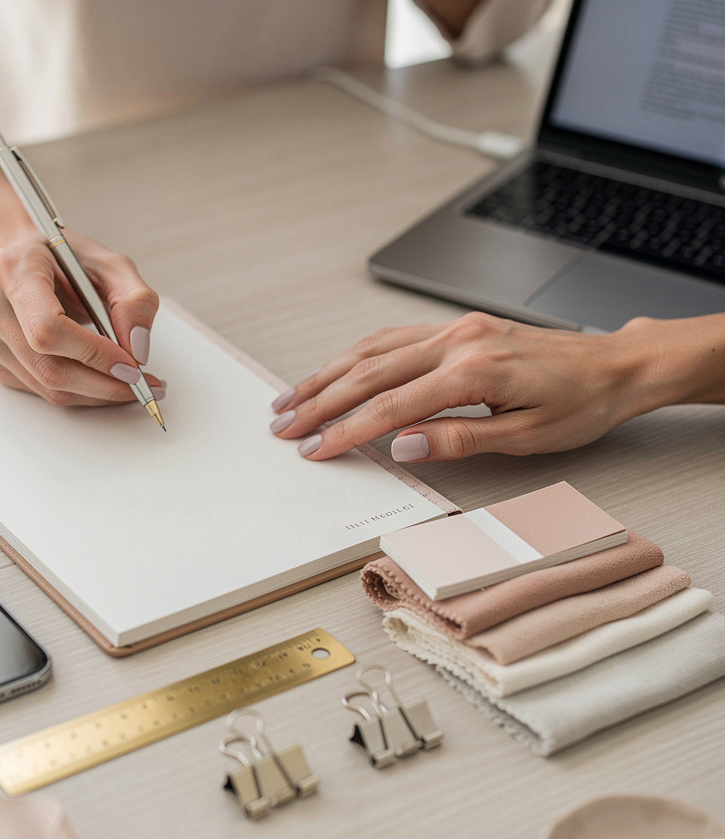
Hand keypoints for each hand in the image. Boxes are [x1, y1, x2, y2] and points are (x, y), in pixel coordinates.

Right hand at [0, 230, 163, 404]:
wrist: (23, 260)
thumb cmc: (64, 260)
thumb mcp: (110, 264)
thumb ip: (135, 300)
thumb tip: (138, 350)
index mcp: (12, 268)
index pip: (48, 328)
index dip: (93, 354)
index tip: (132, 366)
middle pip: (49, 367)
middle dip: (104, 384)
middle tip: (144, 386)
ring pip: (47, 386)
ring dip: (96, 393)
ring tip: (130, 384)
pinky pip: (40, 390)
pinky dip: (78, 391)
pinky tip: (99, 378)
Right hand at [269, 312, 661, 461]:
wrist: (616, 366)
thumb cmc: (579, 403)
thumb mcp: (526, 437)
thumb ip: (459, 439)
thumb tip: (403, 445)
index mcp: (473, 371)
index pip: (390, 407)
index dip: (344, 431)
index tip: (313, 449)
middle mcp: (456, 342)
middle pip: (369, 373)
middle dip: (319, 401)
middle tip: (283, 425)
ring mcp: (454, 330)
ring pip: (372, 350)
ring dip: (327, 374)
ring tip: (292, 398)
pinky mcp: (456, 328)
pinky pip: (392, 338)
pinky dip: (355, 356)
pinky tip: (335, 369)